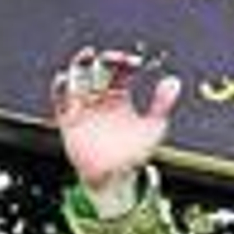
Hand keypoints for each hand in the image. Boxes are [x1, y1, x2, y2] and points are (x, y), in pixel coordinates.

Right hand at [51, 45, 181, 193]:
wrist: (115, 178)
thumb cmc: (134, 154)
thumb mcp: (152, 127)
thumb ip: (162, 103)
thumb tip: (174, 80)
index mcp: (120, 97)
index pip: (121, 71)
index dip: (126, 62)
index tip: (135, 60)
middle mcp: (101, 98)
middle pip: (99, 69)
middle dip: (105, 59)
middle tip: (113, 56)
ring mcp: (85, 107)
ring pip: (78, 78)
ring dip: (80, 64)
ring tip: (87, 55)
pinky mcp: (69, 120)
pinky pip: (60, 100)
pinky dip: (60, 88)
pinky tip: (65, 78)